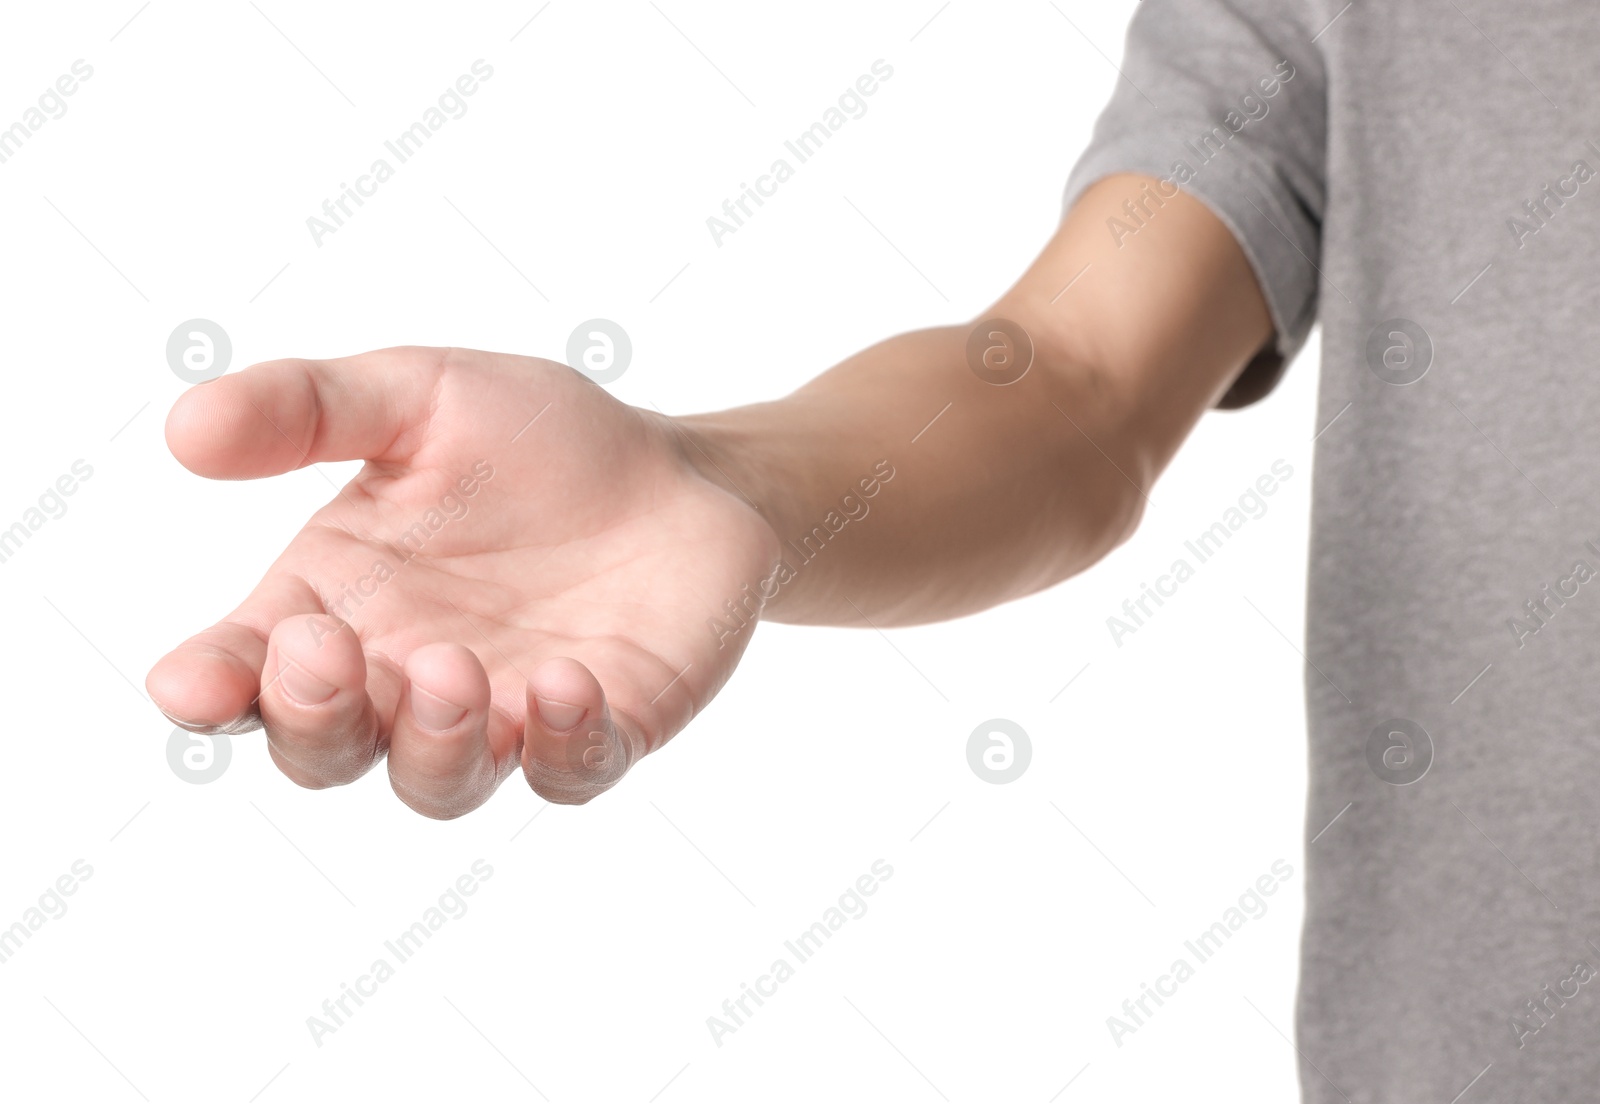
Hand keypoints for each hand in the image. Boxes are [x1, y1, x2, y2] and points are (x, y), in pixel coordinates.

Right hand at [147, 346, 780, 816]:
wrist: (676, 468)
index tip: (189, 684)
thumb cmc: (535, 439)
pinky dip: (560, 743)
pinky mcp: (599, 733)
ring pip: (435, 783)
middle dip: (311, 720)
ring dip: (431, 741)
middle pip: (323, 751)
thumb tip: (185, 428)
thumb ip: (308, 407)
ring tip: (449, 667)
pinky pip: (566, 772)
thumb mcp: (417, 396)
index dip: (208, 689)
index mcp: (336, 605)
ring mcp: (501, 718)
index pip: (243, 671)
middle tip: (326, 653)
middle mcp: (401, 680)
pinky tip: (565, 681)